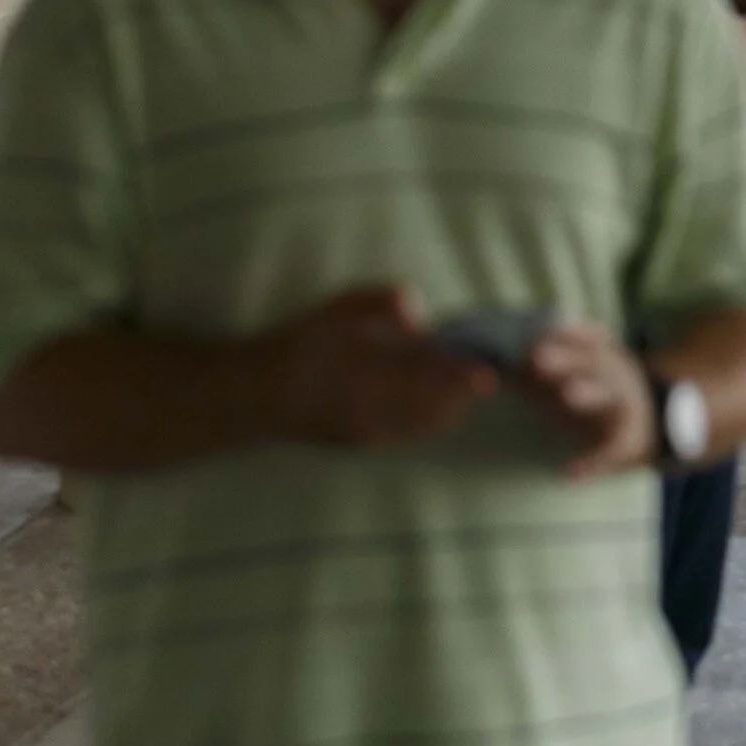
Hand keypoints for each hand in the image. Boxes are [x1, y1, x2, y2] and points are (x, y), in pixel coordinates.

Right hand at [262, 286, 494, 448]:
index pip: (425, 378)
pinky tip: (436, 398)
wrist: (256, 393)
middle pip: (435, 407)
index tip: (489, 372)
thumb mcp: (337, 308)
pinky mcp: (365, 443)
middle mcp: (369, 409)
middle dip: (462, 391)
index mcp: (364, 373)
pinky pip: (412, 433)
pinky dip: (433, 417)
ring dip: (452, 404)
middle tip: (482, 369)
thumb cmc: (299, 342)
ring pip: (427, 423)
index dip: (460, 378)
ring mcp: (368, 432)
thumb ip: (381, 302)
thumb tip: (421, 317)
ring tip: (463, 381)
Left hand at [520, 320, 655, 477]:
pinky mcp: (629, 439)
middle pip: (592, 361)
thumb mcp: (578, 372)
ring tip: (568, 395)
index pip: (587, 336)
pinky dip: (594, 460)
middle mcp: (616, 375)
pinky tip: (569, 473)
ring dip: (588, 393)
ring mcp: (624, 405)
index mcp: (602, 355)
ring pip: (608, 396)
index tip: (537, 329)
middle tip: (536, 357)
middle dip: (566, 358)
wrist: (651, 423)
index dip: (566, 331)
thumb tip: (494, 361)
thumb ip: (542, 367)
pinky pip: (613, 448)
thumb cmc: (597, 391)